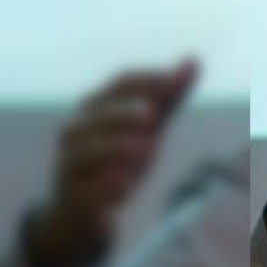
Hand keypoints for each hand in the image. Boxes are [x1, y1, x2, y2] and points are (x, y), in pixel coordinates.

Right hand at [26, 59, 197, 266]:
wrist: (83, 206)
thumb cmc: (119, 157)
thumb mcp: (147, 127)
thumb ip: (169, 98)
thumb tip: (195, 60)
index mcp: (96, 108)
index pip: (120, 84)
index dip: (148, 81)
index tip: (178, 82)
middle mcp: (77, 132)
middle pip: (97, 117)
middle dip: (123, 115)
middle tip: (152, 117)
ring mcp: (71, 164)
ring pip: (87, 152)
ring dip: (116, 149)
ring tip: (147, 148)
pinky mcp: (75, 196)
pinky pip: (87, 191)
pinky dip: (107, 188)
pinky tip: (127, 188)